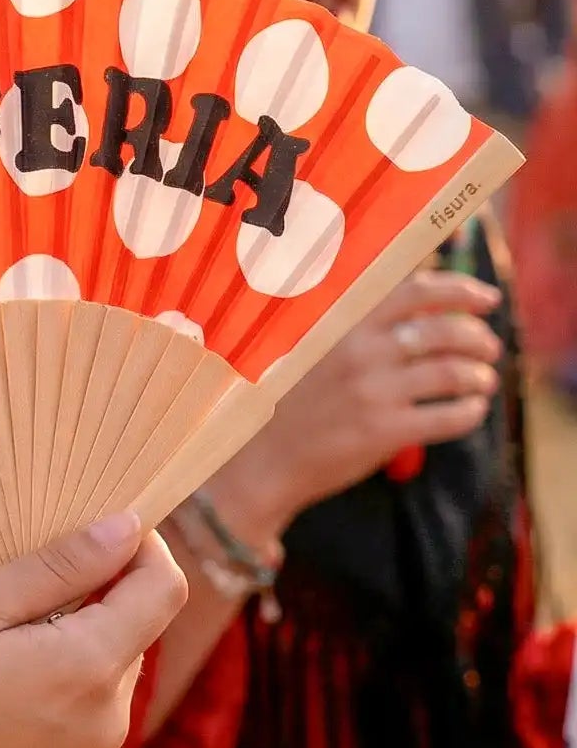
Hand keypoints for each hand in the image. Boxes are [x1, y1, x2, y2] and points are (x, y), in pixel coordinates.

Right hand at [0, 513, 185, 747]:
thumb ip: (59, 568)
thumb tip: (127, 529)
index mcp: (88, 669)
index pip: (163, 590)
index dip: (141, 548)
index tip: (98, 530)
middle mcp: (105, 727)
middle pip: (129, 637)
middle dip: (87, 606)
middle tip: (5, 600)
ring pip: (100, 686)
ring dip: (66, 657)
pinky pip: (76, 732)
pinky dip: (49, 706)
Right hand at [212, 270, 503, 540]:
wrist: (257, 457)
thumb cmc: (282, 399)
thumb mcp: (307, 347)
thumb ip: (350, 323)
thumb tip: (407, 301)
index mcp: (343, 322)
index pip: (415, 291)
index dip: (460, 290)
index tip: (487, 297)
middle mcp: (360, 351)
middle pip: (445, 331)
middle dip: (479, 337)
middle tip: (489, 346)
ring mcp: (373, 392)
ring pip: (454, 373)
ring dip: (480, 375)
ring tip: (483, 380)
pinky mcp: (384, 431)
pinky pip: (449, 417)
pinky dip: (471, 411)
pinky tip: (472, 410)